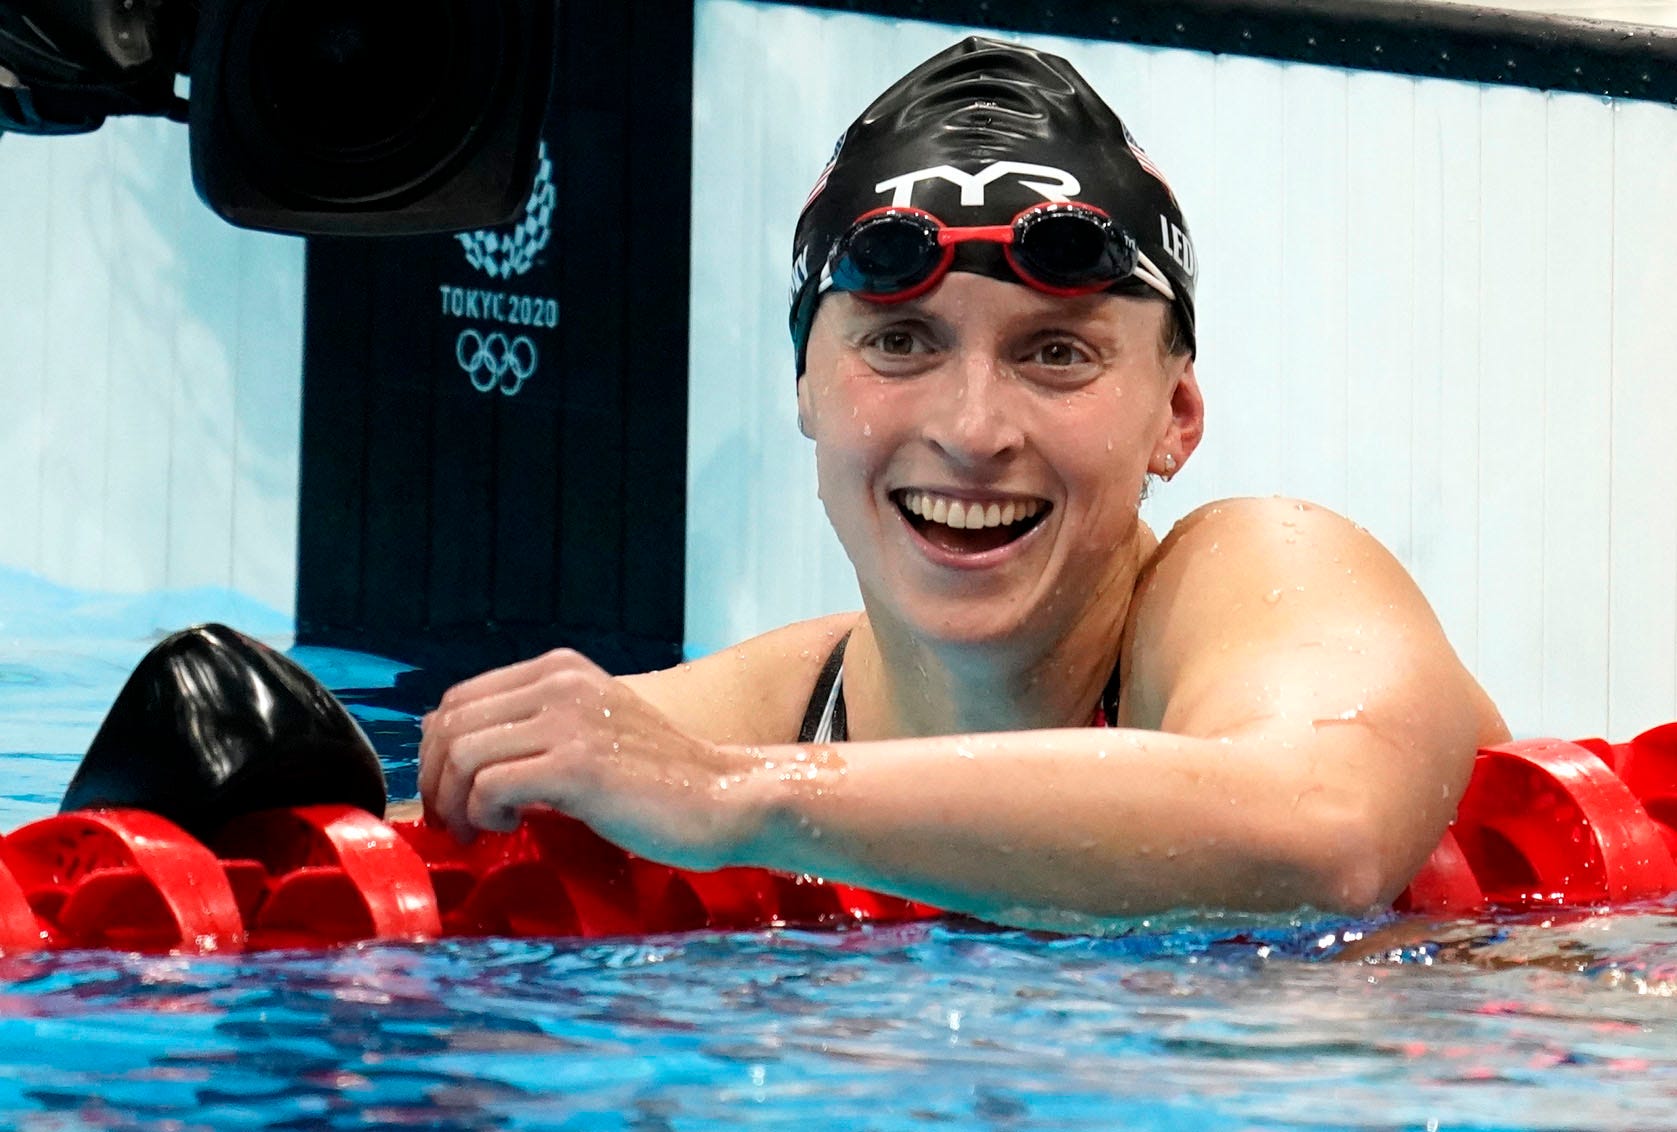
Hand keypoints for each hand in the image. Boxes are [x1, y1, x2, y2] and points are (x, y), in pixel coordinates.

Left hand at [417, 649, 758, 867]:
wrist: (724, 798)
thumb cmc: (658, 780)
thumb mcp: (590, 731)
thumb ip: (534, 729)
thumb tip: (453, 755)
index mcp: (560, 670)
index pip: (458, 700)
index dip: (436, 752)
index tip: (449, 795)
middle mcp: (560, 683)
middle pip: (450, 726)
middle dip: (436, 782)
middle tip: (453, 822)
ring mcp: (569, 721)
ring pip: (462, 756)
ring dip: (456, 803)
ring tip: (480, 830)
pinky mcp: (577, 765)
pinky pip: (490, 786)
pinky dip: (484, 815)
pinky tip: (510, 828)